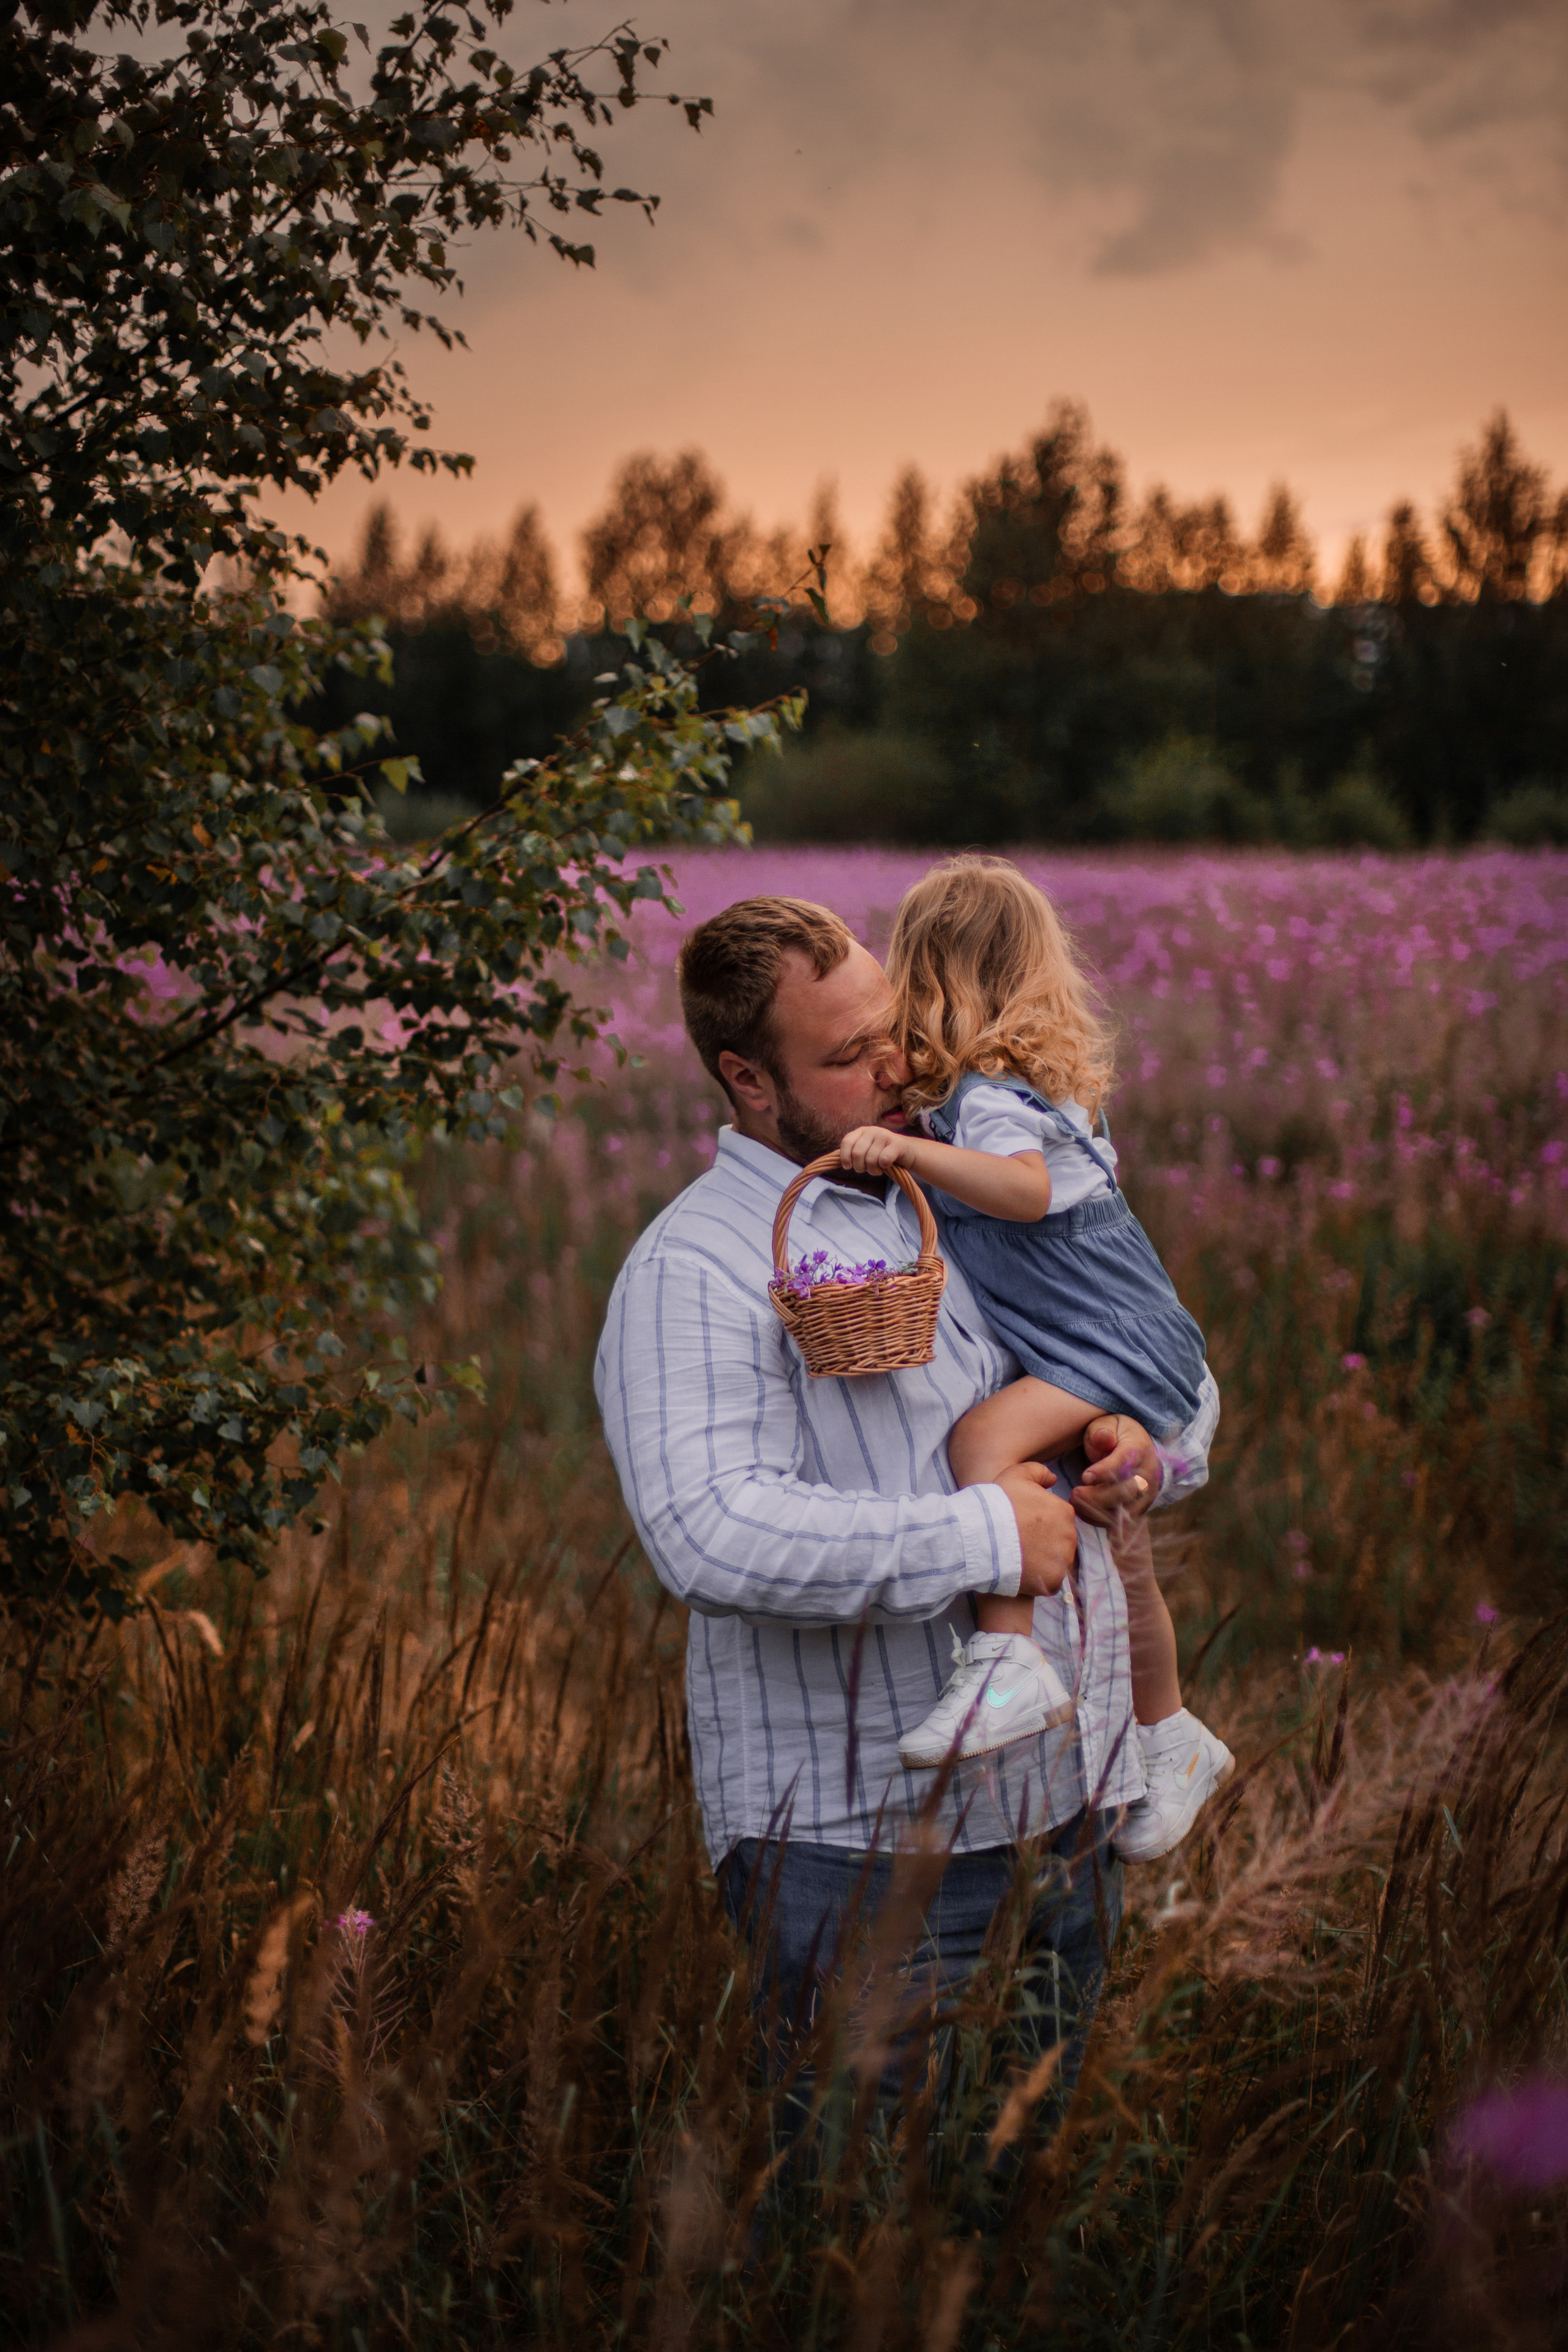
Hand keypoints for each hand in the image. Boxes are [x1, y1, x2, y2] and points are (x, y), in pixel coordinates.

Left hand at [838, 1123, 914, 1175]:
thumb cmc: (882, 1154)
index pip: (847, 1142)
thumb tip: (832, 1160)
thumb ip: (852, 1152)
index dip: (845, 1156)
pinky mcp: (897, 1143)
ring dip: (874, 1170)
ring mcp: (885, 1135)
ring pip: (871, 1159)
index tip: (847, 1167)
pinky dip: (884, 1167)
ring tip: (878, 1168)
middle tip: (867, 1169)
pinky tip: (887, 1165)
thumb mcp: (866, 1150)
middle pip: (858, 1154)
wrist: (908, 1152)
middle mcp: (872, 1130)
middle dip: (860, 1167)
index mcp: (861, 1131)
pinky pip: (884, 1160)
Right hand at [996, 1461, 1077, 1596]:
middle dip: (1044, 1542)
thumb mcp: (1017, 1474)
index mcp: (1064, 1512)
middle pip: (1060, 1541)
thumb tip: (1053, 1479)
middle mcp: (1070, 1536)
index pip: (1059, 1519)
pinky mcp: (1053, 1581)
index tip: (1023, 1525)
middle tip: (1020, 1542)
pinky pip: (1050, 1581)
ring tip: (1020, 1558)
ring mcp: (1063, 1560)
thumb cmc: (998, 1503)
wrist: (981, 1535)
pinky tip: (1021, 1572)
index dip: (1040, 1522)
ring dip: (1042, 1561)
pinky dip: (1038, 1579)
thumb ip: (1039, 1472)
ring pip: (1057, 1562)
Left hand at [1071, 1414, 1161, 1527]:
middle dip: (1098, 1496)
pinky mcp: (1139, 1509)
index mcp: (1140, 1448)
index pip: (1125, 1462)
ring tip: (1075, 1502)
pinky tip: (1083, 1512)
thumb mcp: (1107, 1425)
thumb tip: (1103, 1438)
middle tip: (1074, 1494)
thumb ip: (1102, 1431)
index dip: (1105, 1471)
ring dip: (1097, 1511)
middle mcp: (1148, 1473)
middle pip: (1127, 1491)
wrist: (1137, 1448)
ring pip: (1125, 1511)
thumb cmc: (1115, 1435)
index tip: (1085, 1477)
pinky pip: (1122, 1522)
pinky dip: (1101, 1521)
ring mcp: (1146, 1494)